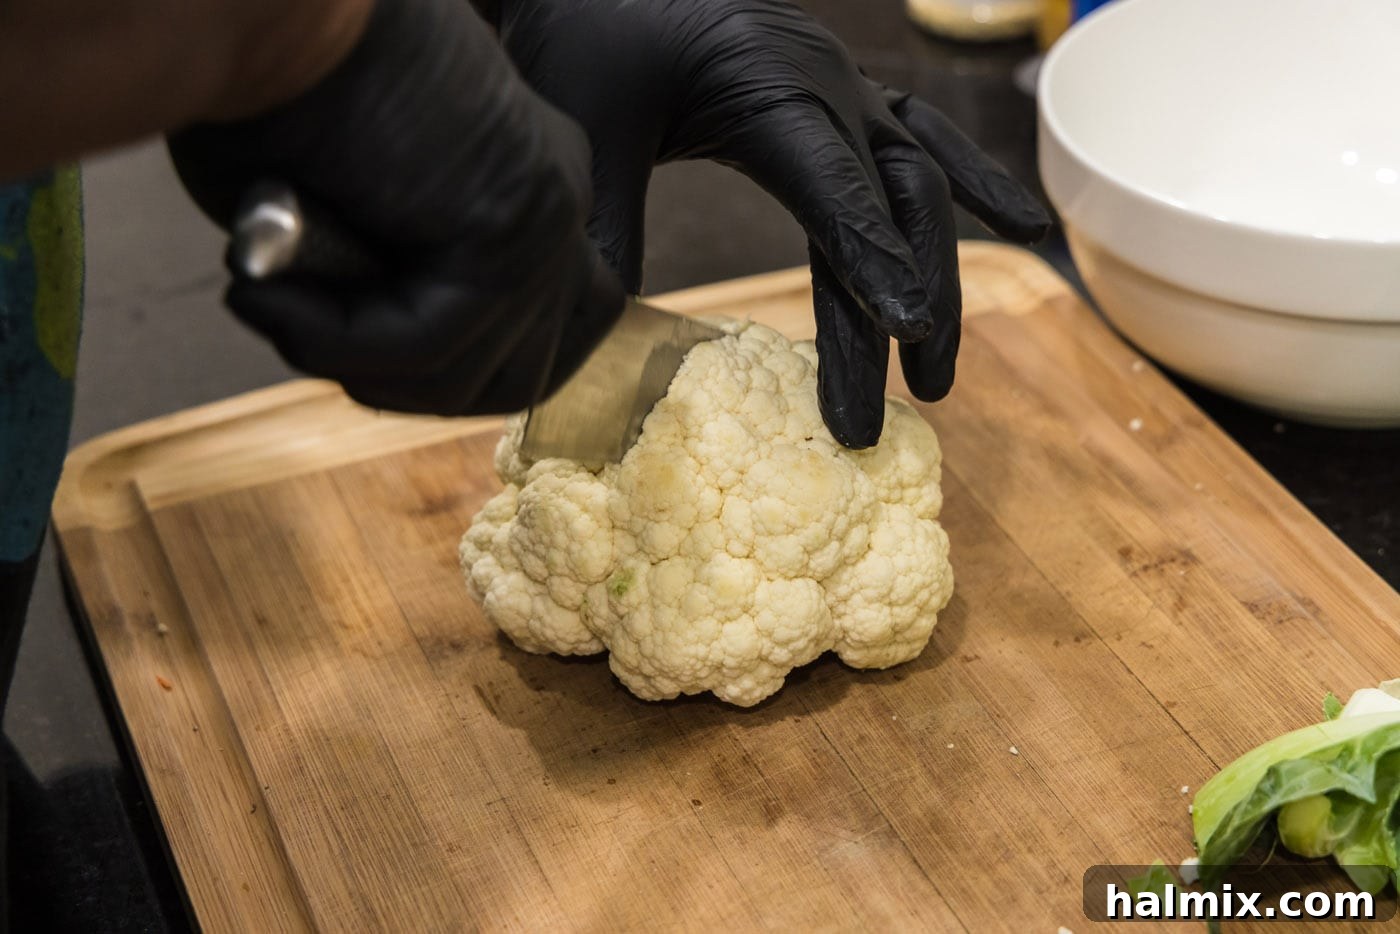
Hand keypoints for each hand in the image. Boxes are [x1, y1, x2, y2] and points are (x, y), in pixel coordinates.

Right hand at [168, 0, 623, 415]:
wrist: (256, 9)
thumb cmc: (269, 92)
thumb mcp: (347, 220)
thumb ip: (394, 291)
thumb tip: (393, 364)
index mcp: (529, 180)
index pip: (546, 331)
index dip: (452, 371)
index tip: (353, 353)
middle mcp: (555, 197)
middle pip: (527, 374)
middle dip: (413, 390)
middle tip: (309, 334)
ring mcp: (543, 213)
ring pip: (473, 377)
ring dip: (354, 366)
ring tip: (271, 303)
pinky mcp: (507, 227)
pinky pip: (430, 346)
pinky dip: (331, 341)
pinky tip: (262, 292)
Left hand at [489, 0, 1049, 445]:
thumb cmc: (591, 35)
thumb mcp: (587, 128)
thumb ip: (605, 223)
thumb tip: (600, 326)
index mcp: (769, 90)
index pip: (836, 190)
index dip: (875, 260)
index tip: (909, 331)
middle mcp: (827, 87)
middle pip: (898, 200)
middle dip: (916, 298)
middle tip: (920, 398)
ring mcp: (843, 87)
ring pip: (919, 182)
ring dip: (940, 274)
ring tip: (938, 377)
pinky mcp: (840, 92)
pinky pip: (924, 137)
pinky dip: (973, 182)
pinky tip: (1022, 226)